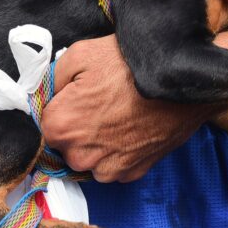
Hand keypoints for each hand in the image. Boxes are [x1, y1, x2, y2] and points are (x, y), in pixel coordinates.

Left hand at [41, 35, 211, 182]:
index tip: (76, 96)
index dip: (60, 108)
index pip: (46, 124)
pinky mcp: (132, 173)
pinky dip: (118, 151)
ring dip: (97, 142)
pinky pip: (113, 165)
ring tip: (118, 114)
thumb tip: (46, 95)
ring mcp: (107, 169)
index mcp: (61, 126)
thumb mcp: (80, 54)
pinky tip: (131, 127)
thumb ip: (51, 79)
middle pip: (66, 144)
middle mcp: (80, 155)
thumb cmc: (129, 65)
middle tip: (100, 102)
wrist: (181, 81)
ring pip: (89, 158)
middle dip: (77, 127)